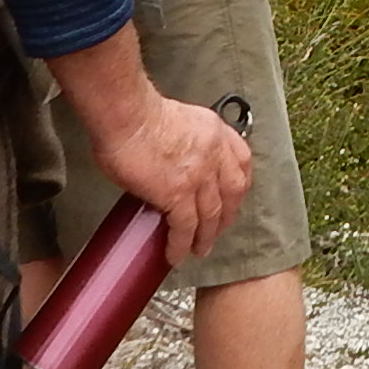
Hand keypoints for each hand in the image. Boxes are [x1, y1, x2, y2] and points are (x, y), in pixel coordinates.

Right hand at [91, 90, 251, 262]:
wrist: (126, 114)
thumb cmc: (138, 113)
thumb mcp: (179, 118)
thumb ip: (187, 139)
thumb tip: (175, 160)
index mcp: (215, 131)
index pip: (241, 161)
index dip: (239, 184)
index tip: (232, 198)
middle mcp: (214, 153)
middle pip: (232, 192)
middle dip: (226, 216)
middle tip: (216, 231)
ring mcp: (199, 175)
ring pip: (211, 214)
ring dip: (206, 236)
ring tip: (199, 250)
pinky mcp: (177, 193)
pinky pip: (184, 227)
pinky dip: (181, 244)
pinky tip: (175, 254)